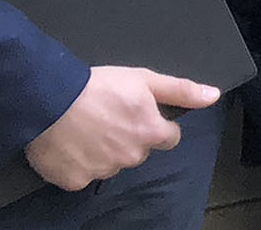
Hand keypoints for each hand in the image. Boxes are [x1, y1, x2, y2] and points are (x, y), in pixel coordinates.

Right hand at [23, 65, 217, 190]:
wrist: (47, 98)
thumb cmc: (96, 86)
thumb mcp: (144, 80)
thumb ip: (181, 91)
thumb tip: (213, 96)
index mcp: (150, 133)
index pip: (169, 138)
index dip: (156, 125)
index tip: (139, 115)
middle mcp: (130, 156)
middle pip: (139, 151)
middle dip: (129, 137)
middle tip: (108, 118)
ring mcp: (102, 171)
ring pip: (112, 164)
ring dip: (104, 150)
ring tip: (87, 128)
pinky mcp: (75, 181)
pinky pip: (84, 175)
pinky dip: (79, 163)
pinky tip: (71, 144)